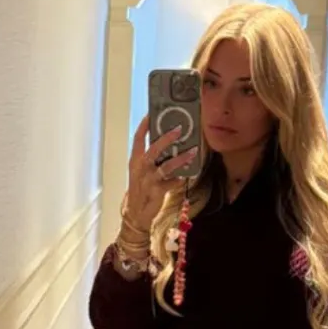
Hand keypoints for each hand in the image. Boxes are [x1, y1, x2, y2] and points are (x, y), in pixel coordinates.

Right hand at [124, 117, 198, 233]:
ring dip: (180, 159)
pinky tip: (186, 176)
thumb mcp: (142, 172)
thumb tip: (169, 144)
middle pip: (153, 150)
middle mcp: (140, 168)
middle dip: (166, 139)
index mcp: (135, 161)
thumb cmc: (142, 189)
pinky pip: (172, 183)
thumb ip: (152, 159)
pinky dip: (179, 179)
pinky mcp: (157, 192)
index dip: (144, 127)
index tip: (151, 115)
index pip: (138, 140)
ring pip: (166, 166)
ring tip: (193, 152)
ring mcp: (148, 180)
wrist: (137, 213)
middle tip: (179, 129)